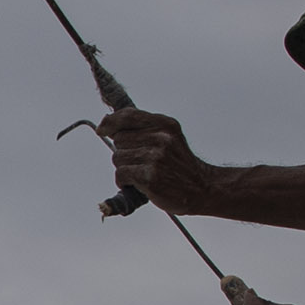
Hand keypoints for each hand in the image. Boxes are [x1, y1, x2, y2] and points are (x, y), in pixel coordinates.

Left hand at [96, 110, 218, 213]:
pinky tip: (138, 184)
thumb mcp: (169, 137)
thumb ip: (143, 128)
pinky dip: (124, 182)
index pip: (128, 115)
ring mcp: (156, 157)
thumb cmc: (179, 165)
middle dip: (124, 152)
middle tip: (141, 162)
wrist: (201, 189)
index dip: (111, 122)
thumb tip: (108, 125)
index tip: (103, 129)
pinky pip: (121, 174)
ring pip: (117, 158)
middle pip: (119, 140)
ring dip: (125, 168)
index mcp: (165, 124)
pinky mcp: (150, 177)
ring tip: (143, 173)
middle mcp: (161, 138)